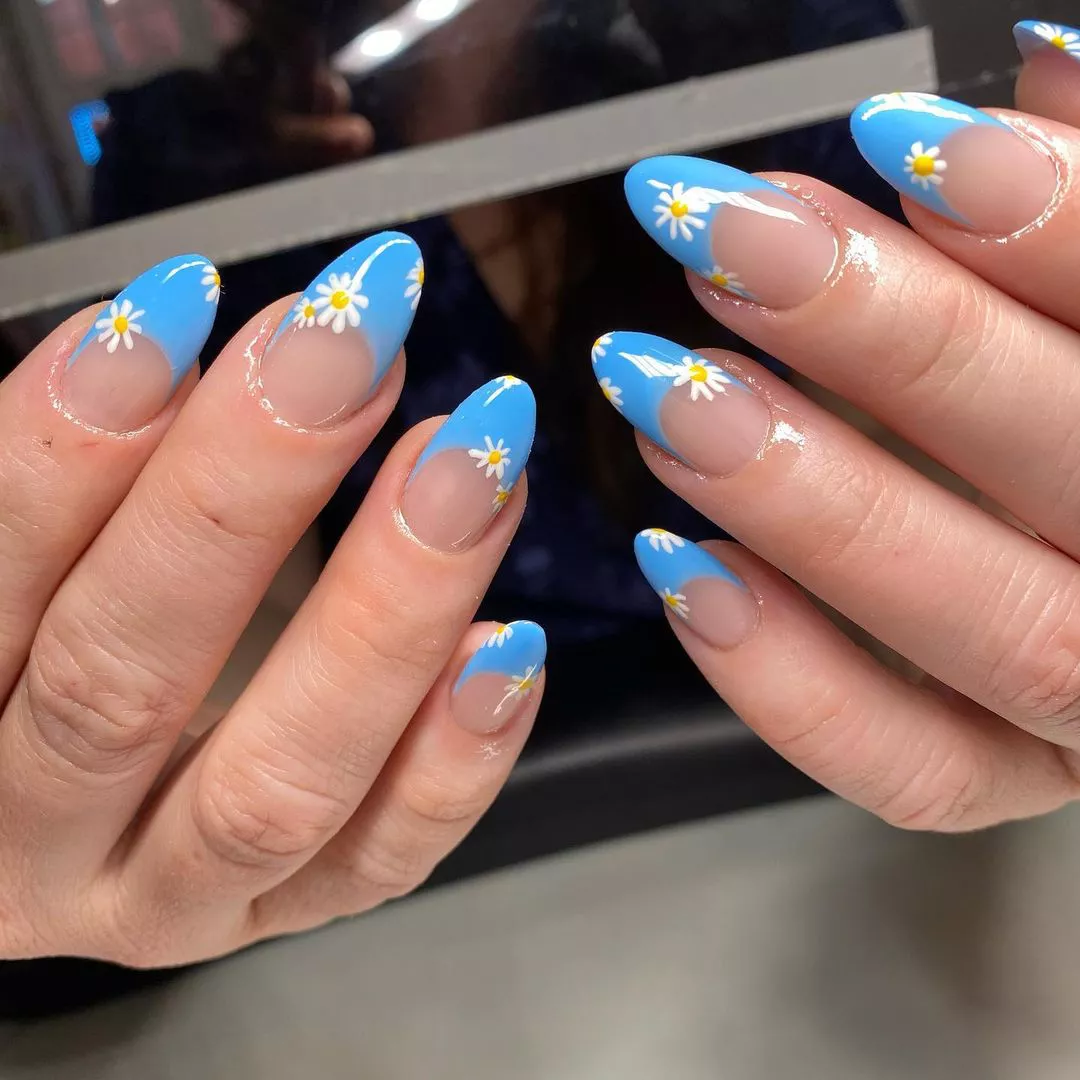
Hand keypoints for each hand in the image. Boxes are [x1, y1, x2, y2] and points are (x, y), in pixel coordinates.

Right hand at [0, 234, 542, 964]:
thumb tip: (176, 328)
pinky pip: (380, 858)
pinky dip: (453, 758)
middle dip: (246, 495)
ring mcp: (168, 894)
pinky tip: (508, 645)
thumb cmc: (46, 633)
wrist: (64, 800)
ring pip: (274, 785)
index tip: (185, 300)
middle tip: (352, 345)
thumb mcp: (36, 547)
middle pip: (126, 681)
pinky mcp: (287, 911)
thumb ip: (77, 467)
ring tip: (474, 469)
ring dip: (388, 615)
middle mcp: (31, 834)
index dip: (73, 439)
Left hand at [593, 27, 1079, 830]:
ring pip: (992, 625)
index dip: (1061, 226)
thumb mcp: (1079, 288)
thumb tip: (1040, 69)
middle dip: (895, 344)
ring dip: (810, 502)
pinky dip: (786, 677)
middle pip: (1072, 467)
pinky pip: (905, 765)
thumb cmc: (1064, 391)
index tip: (900, 142)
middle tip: (732, 244)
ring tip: (663, 388)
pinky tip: (680, 562)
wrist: (1072, 545)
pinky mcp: (1000, 774)